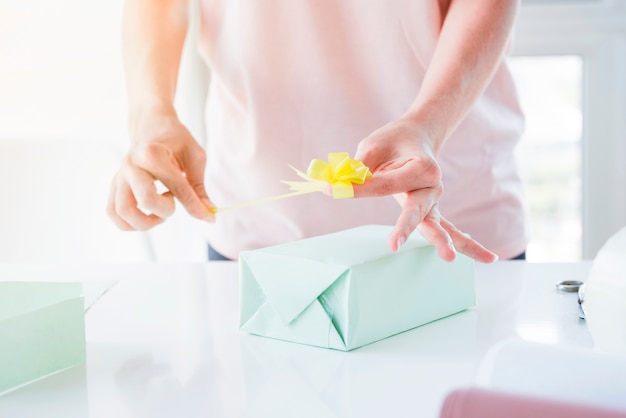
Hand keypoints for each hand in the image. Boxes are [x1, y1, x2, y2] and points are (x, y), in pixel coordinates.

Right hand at [107, 112, 214, 230]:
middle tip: (173, 200)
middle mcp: (132, 165)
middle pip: (146, 200)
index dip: (196, 207)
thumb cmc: (176, 140)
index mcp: (153, 153)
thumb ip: (199, 187)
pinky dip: (129, 223)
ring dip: (145, 222)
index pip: (177, 188)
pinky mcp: (115, 184)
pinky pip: (113, 212)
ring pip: (123, 212)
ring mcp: (120, 175)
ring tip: (159, 212)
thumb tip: (208, 214)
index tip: (209, 217)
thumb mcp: (195, 157)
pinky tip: (147, 217)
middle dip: (166, 210)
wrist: (151, 126)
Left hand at [353, 117, 497, 262]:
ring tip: (449, 257)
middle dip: (403, 227)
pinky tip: (490, 258)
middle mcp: (433, 185)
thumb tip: (340, 187)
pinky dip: (468, 244)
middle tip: (394, 245)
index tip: (330, 187)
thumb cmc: (393, 140)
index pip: (385, 184)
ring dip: (446, 241)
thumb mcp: (372, 147)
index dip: (358, 187)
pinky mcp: (432, 210)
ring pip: (438, 224)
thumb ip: (360, 169)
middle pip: (416, 210)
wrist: (419, 134)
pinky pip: (447, 228)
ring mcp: (435, 200)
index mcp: (421, 165)